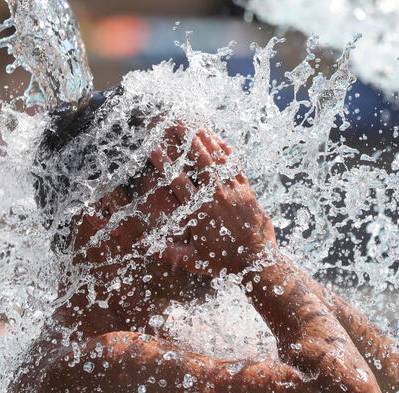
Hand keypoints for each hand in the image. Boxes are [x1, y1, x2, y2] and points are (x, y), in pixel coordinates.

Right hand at [149, 125, 276, 276]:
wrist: (257, 261)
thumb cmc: (223, 262)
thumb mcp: (192, 260)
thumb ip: (166, 251)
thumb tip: (141, 246)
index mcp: (199, 211)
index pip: (177, 181)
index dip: (163, 163)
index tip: (152, 148)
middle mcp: (215, 196)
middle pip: (199, 161)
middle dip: (187, 140)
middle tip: (177, 123)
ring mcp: (232, 191)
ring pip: (218, 160)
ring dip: (207, 141)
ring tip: (196, 126)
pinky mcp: (246, 191)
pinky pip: (236, 166)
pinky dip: (227, 152)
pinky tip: (221, 141)